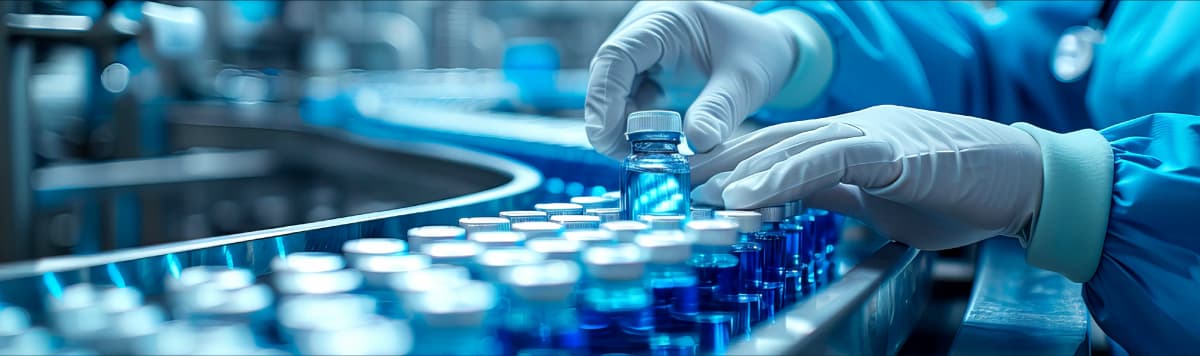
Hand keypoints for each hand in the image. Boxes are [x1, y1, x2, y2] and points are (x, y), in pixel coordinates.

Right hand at [584, 1, 801, 159]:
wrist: (773, 49)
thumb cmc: (761, 53)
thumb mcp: (746, 80)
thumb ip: (720, 109)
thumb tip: (698, 144)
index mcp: (666, 20)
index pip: (618, 55)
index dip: (604, 97)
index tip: (605, 136)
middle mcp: (646, 30)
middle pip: (606, 74)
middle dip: (608, 117)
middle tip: (623, 155)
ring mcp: (644, 50)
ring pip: (612, 88)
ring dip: (619, 123)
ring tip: (641, 153)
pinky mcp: (648, 68)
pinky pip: (627, 96)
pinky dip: (634, 122)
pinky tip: (652, 142)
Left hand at [691, 105, 1044, 249]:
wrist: (1026, 181)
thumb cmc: (960, 192)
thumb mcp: (881, 199)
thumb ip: (837, 193)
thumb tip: (794, 199)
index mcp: (851, 137)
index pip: (779, 146)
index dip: (733, 163)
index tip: (693, 186)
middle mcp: (854, 127)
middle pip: (773, 140)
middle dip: (719, 164)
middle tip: (674, 186)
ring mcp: (872, 133)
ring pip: (792, 147)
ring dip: (740, 173)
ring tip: (697, 196)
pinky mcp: (893, 151)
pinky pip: (828, 162)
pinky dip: (783, 178)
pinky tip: (748, 196)